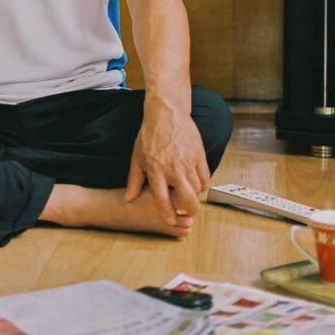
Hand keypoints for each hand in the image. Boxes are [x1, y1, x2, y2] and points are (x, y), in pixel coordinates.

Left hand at [124, 102, 209, 224]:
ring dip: (194, 194)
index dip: (167, 214)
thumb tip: (128, 199)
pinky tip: (194, 179)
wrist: (166, 113)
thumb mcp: (137, 156)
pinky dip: (202, 183)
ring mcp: (188, 161)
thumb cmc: (149, 136)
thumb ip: (134, 180)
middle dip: (190, 211)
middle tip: (188, 211)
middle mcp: (173, 168)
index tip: (170, 221)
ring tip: (187, 189)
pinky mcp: (199, 155)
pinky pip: (206, 178)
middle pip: (188, 200)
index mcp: (155, 169)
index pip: (162, 199)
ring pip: (198, 190)